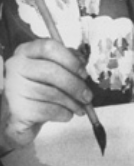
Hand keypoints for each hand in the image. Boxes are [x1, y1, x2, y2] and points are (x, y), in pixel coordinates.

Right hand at [0, 39, 92, 153]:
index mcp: (27, 51)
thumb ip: (69, 62)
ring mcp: (14, 87)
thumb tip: (83, 63)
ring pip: (51, 93)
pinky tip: (66, 114)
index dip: (71, 60)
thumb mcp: (55, 72)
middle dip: (75, 85)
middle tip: (87, 97)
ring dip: (72, 103)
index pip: (49, 47)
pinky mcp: (17, 109)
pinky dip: (63, 114)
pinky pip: (47, 110)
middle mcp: (16, 66)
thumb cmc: (42, 91)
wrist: (23, 117)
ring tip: (79, 108)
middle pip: (51, 71)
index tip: (84, 74)